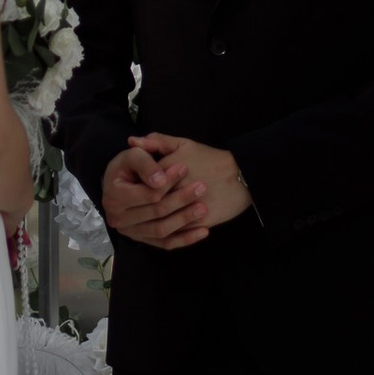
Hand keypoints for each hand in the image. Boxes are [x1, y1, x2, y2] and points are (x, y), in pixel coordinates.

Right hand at [100, 141, 211, 250]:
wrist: (122, 183)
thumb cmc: (129, 166)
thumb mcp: (133, 156)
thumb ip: (145, 163)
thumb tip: (160, 180)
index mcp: (114, 196)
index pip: (147, 193)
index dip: (168, 182)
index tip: (185, 168)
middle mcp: (118, 218)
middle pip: (156, 212)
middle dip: (180, 199)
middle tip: (201, 187)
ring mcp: (131, 232)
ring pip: (162, 230)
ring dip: (185, 219)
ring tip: (203, 208)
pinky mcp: (142, 239)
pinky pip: (165, 244)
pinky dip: (185, 239)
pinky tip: (203, 231)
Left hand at [137, 132, 251, 231]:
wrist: (241, 176)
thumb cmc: (211, 159)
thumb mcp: (184, 144)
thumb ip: (157, 141)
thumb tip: (132, 141)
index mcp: (167, 169)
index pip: (141, 182)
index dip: (136, 188)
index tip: (137, 188)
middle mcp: (174, 189)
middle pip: (149, 203)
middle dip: (143, 206)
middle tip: (142, 206)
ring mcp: (185, 207)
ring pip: (161, 220)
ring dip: (155, 220)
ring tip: (155, 216)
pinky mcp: (196, 221)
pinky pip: (176, 232)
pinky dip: (169, 231)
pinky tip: (167, 225)